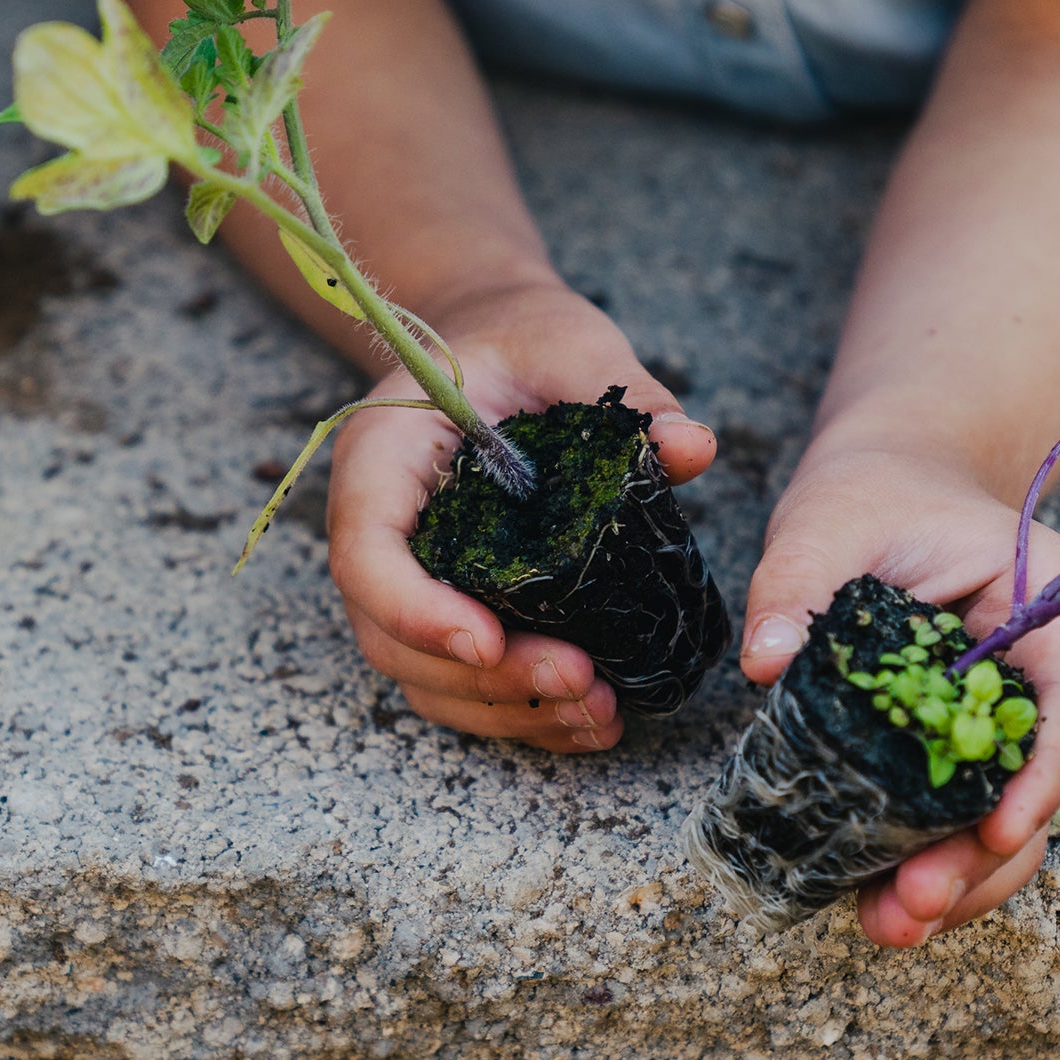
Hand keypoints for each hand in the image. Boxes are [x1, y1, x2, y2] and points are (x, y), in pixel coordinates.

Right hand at [325, 279, 715, 750]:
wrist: (494, 344)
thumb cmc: (522, 339)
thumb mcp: (572, 343)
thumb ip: (628, 393)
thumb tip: (692, 448)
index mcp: (382, 456)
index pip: (367, 553)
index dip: (416, 609)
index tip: (488, 641)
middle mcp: (377, 528)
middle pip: (390, 636)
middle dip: (483, 678)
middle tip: (582, 681)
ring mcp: (404, 577)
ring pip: (421, 676)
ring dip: (504, 711)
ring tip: (598, 715)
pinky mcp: (445, 606)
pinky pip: (456, 682)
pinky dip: (514, 713)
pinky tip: (588, 720)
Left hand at [740, 437, 1059, 945]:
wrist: (885, 486)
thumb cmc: (871, 493)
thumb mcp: (831, 517)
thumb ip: (800, 580)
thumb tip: (765, 662)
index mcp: (1046, 602)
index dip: (1041, 777)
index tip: (994, 834)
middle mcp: (1042, 673)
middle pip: (1034, 783)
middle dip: (981, 859)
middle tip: (913, 905)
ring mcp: (1003, 720)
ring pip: (1000, 819)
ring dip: (955, 883)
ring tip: (887, 927)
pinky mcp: (956, 750)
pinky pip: (953, 817)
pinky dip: (921, 861)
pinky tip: (872, 904)